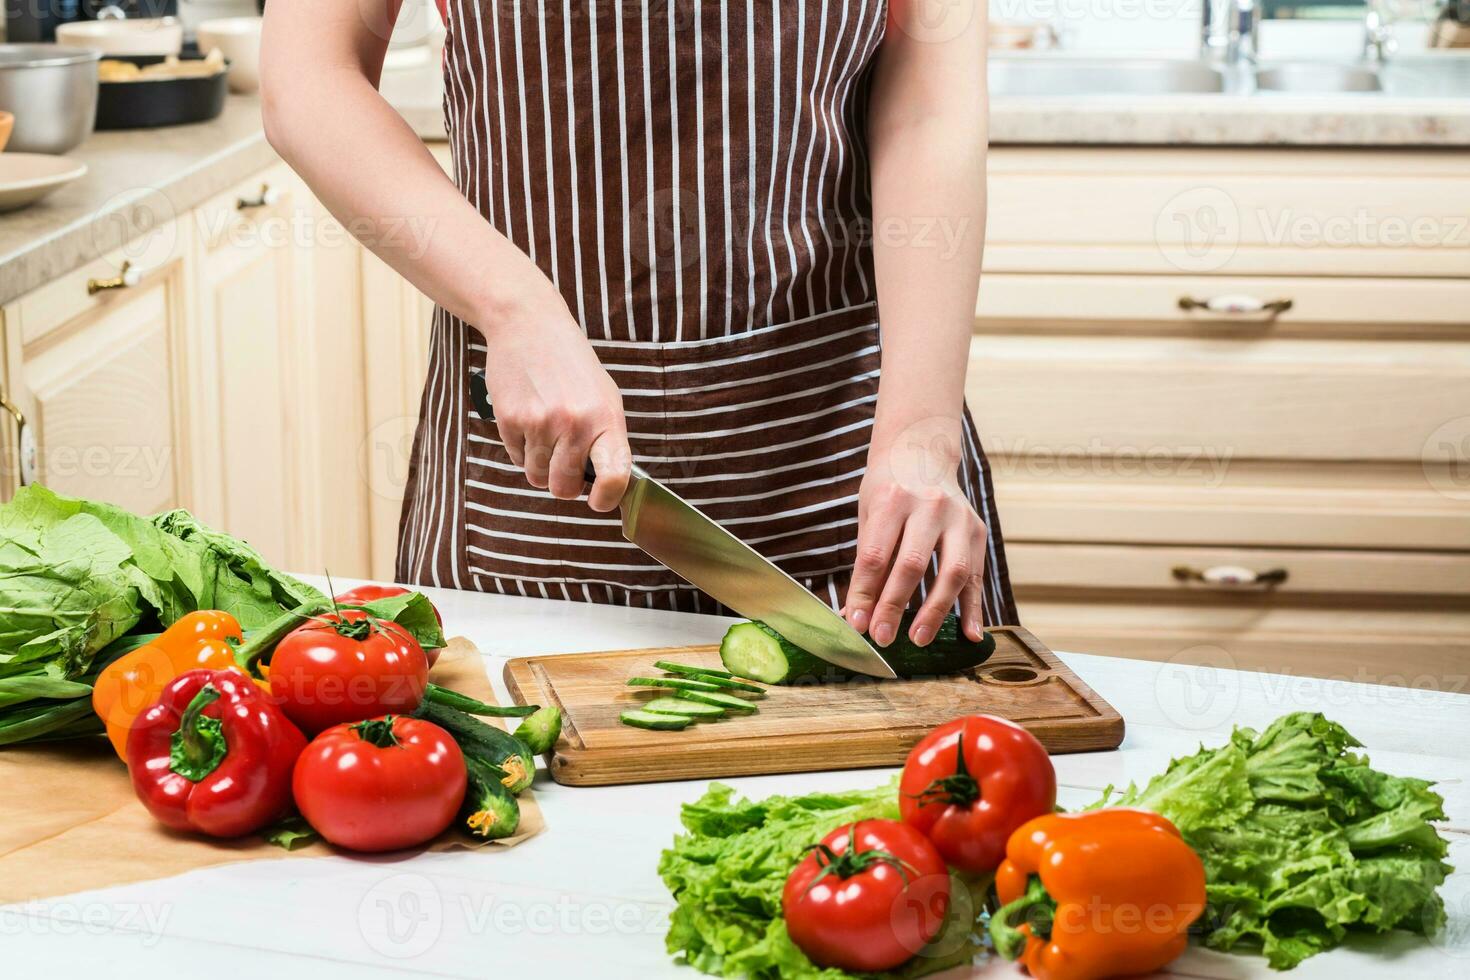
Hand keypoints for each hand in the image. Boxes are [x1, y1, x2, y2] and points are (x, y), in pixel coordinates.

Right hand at [480, 292, 631, 511]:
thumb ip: (607, 440)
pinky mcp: (510, 420)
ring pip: (537, 477)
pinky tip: (529, 419)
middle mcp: (574, 423)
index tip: (598, 502)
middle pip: (564, 488)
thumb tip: (606, 485)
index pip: (614, 475)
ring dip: (540, 466)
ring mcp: (540, 423)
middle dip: (564, 484)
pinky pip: (517, 459)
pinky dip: (522, 449)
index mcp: (606, 419)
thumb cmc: (572, 367)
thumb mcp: (604, 398)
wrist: (530, 326)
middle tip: (565, 463)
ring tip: (546, 433)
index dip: (608, 499)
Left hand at [844, 419, 987, 647]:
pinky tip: (971, 635)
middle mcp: (929, 505)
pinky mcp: (978, 530)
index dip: (865, 593)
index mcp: (892, 499)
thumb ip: (865, 564)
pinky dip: (974, 608)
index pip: (876, 555)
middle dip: (895, 606)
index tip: (857, 624)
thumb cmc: (887, 489)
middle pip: (912, 564)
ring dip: (935, 611)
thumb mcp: (868, 515)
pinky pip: (976, 576)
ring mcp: (959, 518)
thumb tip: (855, 615)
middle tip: (882, 638)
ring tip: (918, 639)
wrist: (923, 454)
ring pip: (952, 572)